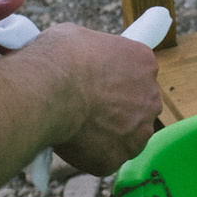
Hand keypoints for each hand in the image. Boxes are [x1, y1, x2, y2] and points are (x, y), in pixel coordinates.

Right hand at [26, 22, 161, 175]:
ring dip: (109, 135)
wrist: (46, 91)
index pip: (138, 74)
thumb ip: (94, 53)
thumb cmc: (58, 58)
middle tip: (88, 108)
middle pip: (138, 107)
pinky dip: (90, 155)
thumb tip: (83, 60)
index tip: (98, 84)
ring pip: (127, 137)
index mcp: (144, 63)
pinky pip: (105, 159)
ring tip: (78, 128)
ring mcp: (137, 131)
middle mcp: (150, 98)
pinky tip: (72, 144)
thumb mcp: (79, 37)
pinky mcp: (116, 158)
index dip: (115, 80)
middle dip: (117, 109)